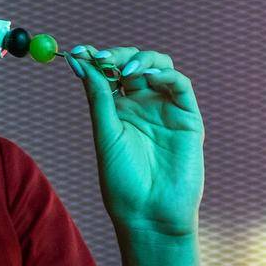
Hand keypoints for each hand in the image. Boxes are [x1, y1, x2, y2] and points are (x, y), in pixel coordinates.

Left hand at [68, 44, 205, 237]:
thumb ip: (98, 97)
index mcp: (119, 111)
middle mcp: (143, 106)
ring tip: (125, 70)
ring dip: (141, 60)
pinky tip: (146, 78)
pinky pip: (180, 84)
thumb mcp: (106, 134)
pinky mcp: (188, 118)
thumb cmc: (124, 181)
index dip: (96, 60)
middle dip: (117, 56)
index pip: (108, 74)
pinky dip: (164, 74)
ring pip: (159, 67)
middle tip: (102, 58)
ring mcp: (166, 110)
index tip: (78, 52)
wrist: (150, 214)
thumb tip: (80, 62)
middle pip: (133, 64)